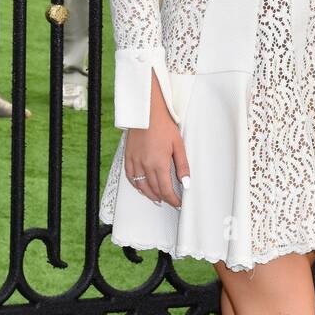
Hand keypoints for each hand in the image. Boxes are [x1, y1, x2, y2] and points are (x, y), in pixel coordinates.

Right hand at [124, 70, 189, 207]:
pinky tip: (142, 187)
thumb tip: (186, 182)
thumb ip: (182, 166)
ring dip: (150, 194)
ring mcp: (135, 161)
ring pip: (141, 186)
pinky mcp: (128, 156)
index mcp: (159, 163)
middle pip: (154, 190)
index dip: (173, 199)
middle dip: (163, 198)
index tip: (178, 202)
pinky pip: (130, 176)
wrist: (146, 112)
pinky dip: (136, 185)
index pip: (166, 190)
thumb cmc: (162, 124)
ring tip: (158, 198)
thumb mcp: (178, 145)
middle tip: (171, 200)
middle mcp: (145, 165)